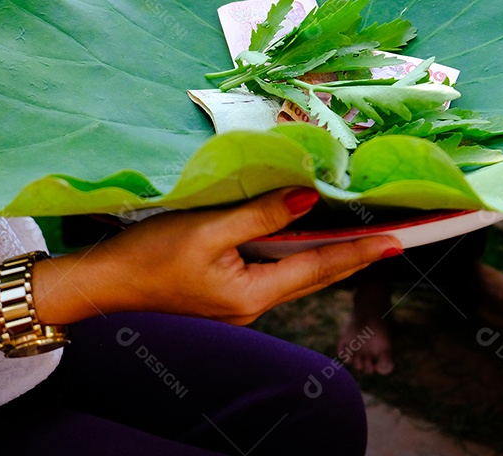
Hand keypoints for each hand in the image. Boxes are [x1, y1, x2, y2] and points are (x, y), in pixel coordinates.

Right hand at [45, 189, 399, 325]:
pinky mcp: (224, 290)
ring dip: (325, 253)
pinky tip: (302, 234)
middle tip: (391, 236)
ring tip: (359, 233)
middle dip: (352, 255)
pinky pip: (272, 270)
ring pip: (294, 274)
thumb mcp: (206, 230)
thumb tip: (305, 199)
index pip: (319, 268)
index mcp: (252, 294)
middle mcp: (252, 303)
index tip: (397, 241)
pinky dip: (294, 251)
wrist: (105, 284)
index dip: (359, 252)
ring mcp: (238, 300)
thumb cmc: (149, 256)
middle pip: (314, 276)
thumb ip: (259, 216)